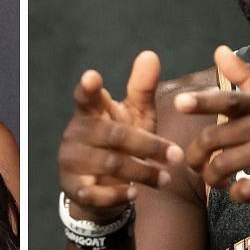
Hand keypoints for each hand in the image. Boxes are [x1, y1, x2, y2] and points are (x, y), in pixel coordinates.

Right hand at [58, 51, 182, 221]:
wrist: (97, 189)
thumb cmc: (119, 143)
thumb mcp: (133, 116)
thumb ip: (141, 88)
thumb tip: (150, 54)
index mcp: (90, 112)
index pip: (85, 97)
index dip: (87, 88)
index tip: (92, 76)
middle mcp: (77, 133)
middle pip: (114, 135)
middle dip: (147, 145)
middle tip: (176, 155)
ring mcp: (72, 161)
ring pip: (110, 164)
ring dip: (142, 172)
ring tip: (166, 179)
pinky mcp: (74, 189)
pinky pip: (95, 193)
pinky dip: (117, 195)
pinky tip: (135, 195)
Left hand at [173, 46, 249, 206]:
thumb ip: (243, 78)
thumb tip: (219, 49)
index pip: (228, 99)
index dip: (202, 101)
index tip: (179, 103)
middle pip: (213, 139)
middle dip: (196, 157)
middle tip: (196, 166)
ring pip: (223, 165)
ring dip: (212, 179)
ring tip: (216, 181)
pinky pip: (245, 189)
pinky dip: (236, 194)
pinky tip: (240, 191)